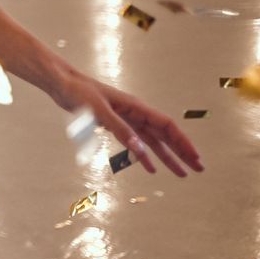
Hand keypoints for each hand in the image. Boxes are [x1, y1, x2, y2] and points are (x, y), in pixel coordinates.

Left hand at [46, 67, 203, 177]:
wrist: (61, 84)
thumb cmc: (79, 92)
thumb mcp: (98, 111)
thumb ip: (119, 130)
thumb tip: (140, 150)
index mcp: (136, 107)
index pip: (167, 126)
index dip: (183, 142)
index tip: (195, 158)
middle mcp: (135, 113)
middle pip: (165, 135)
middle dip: (182, 152)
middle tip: (198, 169)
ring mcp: (126, 119)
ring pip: (152, 141)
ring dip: (166, 158)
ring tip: (181, 174)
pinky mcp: (115, 123)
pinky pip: (135, 142)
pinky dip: (144, 156)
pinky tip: (150, 168)